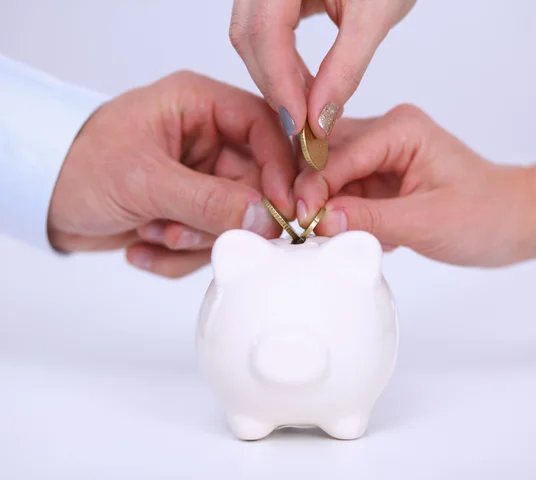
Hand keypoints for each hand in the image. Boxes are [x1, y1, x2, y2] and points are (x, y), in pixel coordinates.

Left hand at [48, 71, 295, 277]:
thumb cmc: (78, 168)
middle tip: (188, 233)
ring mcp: (201, 178)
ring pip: (233, 219)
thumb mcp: (145, 181)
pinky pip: (209, 241)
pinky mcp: (191, 211)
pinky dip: (177, 255)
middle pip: (254, 183)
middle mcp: (207, 140)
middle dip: (221, 219)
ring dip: (194, 240)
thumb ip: (208, 201)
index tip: (283, 210)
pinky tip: (141, 244)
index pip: (264, 127)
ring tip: (151, 232)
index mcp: (198, 106)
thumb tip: (267, 221)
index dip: (280, 168)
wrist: (42, 200)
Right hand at [229, 0, 416, 137]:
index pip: (265, 32)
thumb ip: (345, 69)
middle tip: (302, 127)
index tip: (299, 127)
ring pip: (251, 37)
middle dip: (274, 85)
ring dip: (276, 79)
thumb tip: (319, 120)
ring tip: (307, 110)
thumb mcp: (374, 18)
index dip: (279, 84)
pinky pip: (264, 33)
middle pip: (249, 36)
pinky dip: (281, 64)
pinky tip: (304, 86)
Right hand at [294, 105, 535, 267]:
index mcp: (400, 129)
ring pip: (331, 176)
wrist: (513, 221)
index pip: (339, 155)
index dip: (314, 188)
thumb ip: (370, 219)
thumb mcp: (425, 221)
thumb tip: (320, 220)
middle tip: (298, 228)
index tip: (298, 220)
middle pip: (326, 158)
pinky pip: (344, 191)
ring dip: (324, 205)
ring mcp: (380, 153)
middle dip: (311, 194)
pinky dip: (340, 213)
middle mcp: (386, 132)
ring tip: (322, 235)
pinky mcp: (379, 175)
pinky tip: (348, 232)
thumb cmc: (484, 215)